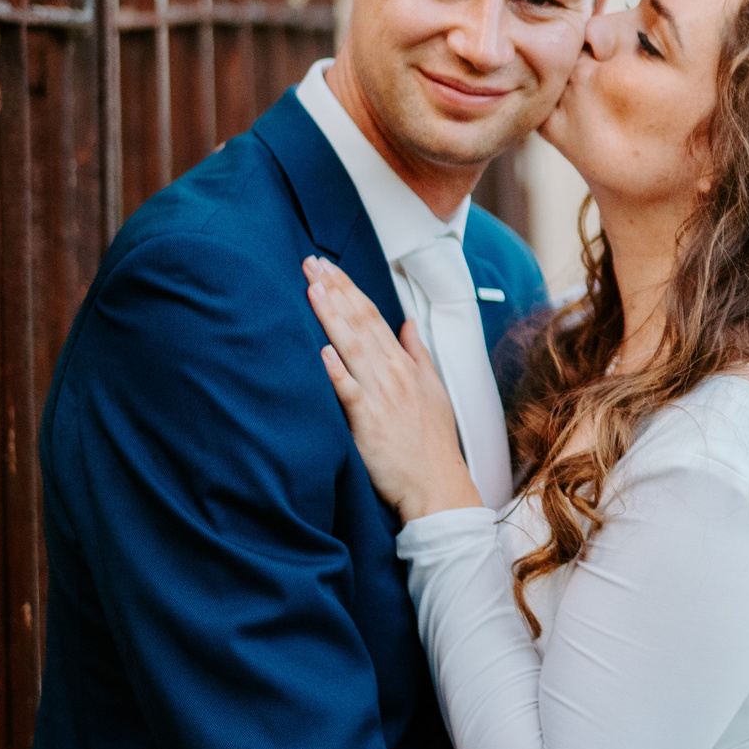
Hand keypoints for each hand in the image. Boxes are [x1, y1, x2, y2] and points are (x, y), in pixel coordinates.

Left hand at [304, 256, 482, 522]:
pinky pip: (351, 394)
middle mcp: (393, 374)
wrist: (438, 486)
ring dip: (332, 316)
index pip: (374, 316)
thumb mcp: (434, 390)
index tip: (328, 266)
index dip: (349, 288)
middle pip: (360, 323)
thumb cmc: (432, 442)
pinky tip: (321, 351)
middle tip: (310, 262)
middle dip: (335, 290)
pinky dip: (337, 372)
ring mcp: (381, 397)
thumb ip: (418, 353)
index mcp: (405, 365)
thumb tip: (408, 323)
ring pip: (353, 348)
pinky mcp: (369, 424)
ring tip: (312, 288)